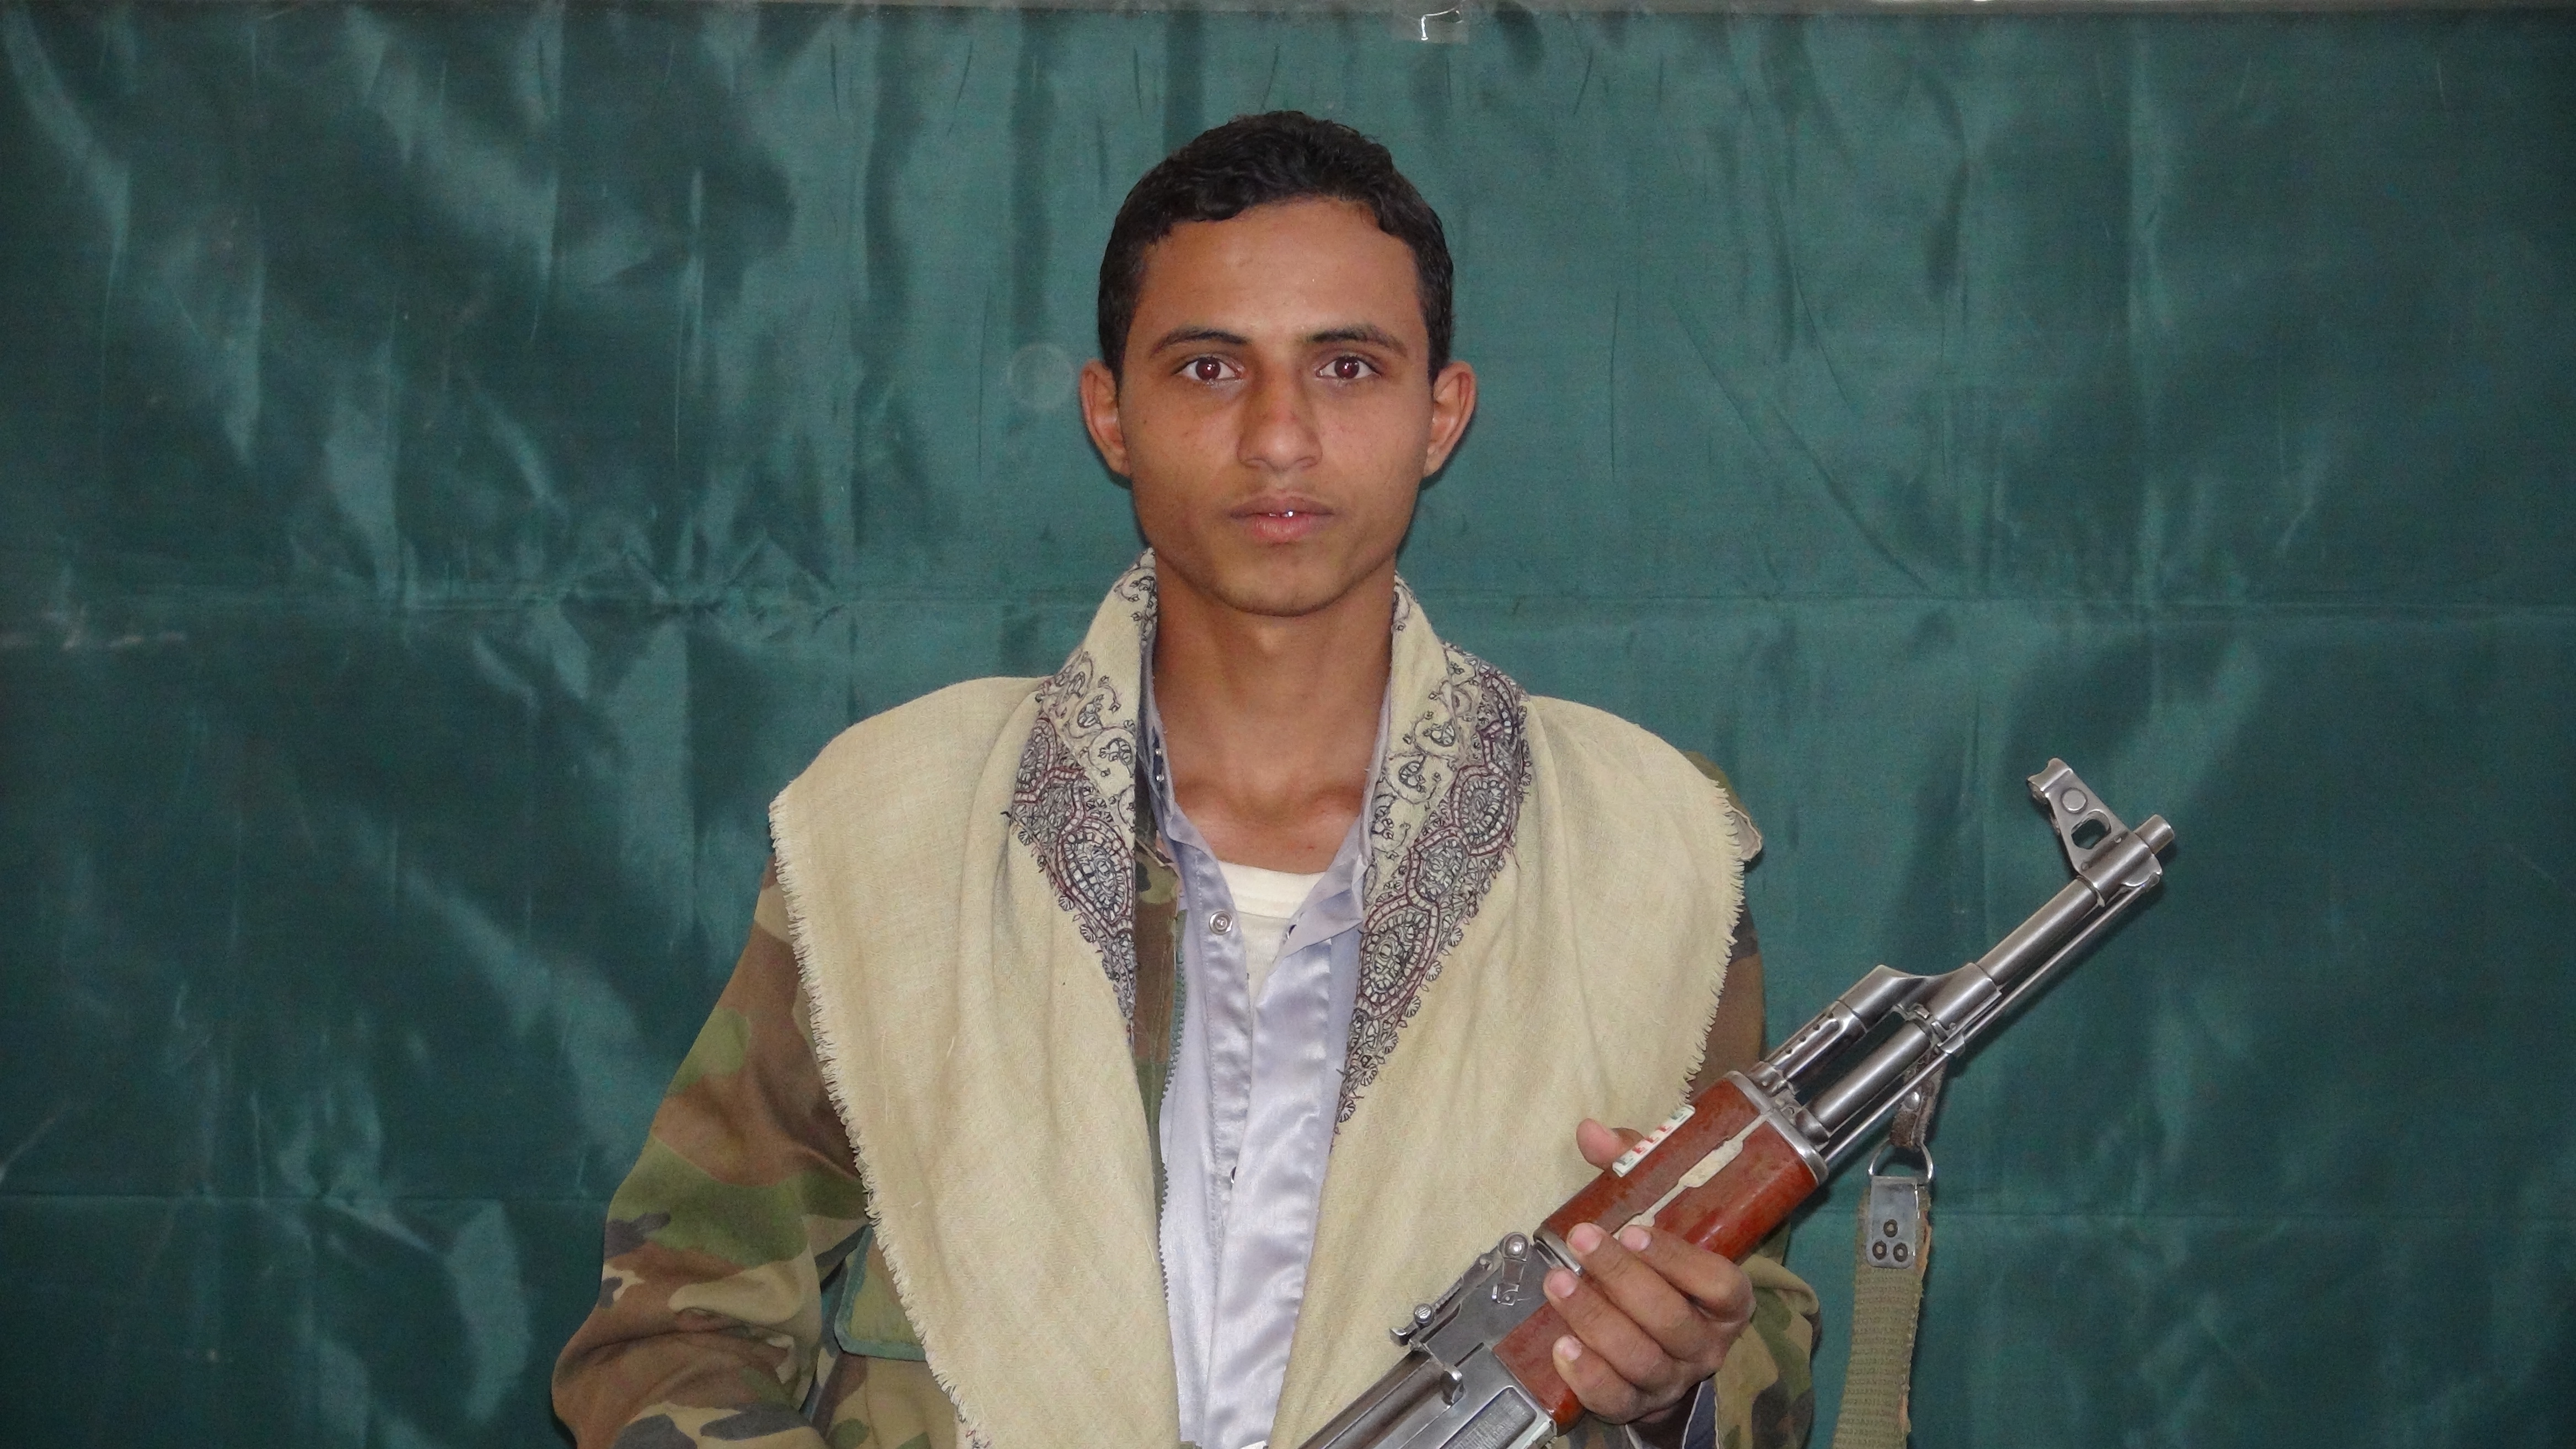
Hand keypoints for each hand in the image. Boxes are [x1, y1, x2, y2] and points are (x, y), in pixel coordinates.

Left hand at [1539, 1119, 1756, 1425]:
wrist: (1663, 1348)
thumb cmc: (1662, 1272)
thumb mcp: (1659, 1217)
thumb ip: (1633, 1172)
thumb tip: (1592, 1132)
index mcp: (1725, 1299)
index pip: (1718, 1283)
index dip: (1678, 1258)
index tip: (1636, 1229)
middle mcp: (1705, 1342)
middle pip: (1670, 1319)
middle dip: (1622, 1278)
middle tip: (1582, 1241)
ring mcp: (1672, 1378)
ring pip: (1639, 1358)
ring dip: (1594, 1319)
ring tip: (1557, 1282)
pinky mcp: (1638, 1405)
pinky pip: (1615, 1400)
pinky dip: (1587, 1376)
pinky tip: (1561, 1346)